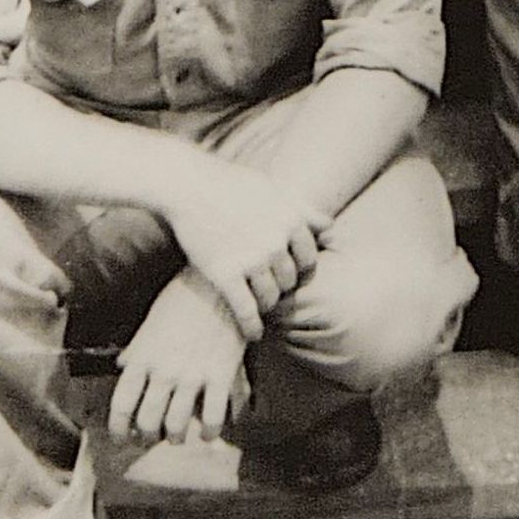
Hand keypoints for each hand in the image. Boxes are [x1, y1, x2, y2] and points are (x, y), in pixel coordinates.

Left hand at [110, 270, 251, 445]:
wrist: (220, 279)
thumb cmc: (184, 295)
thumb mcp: (153, 319)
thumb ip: (138, 347)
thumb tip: (122, 365)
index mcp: (143, 356)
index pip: (122, 404)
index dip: (119, 429)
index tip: (122, 438)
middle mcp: (164, 370)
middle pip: (147, 422)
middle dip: (147, 437)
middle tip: (152, 436)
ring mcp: (192, 374)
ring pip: (177, 427)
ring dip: (176, 437)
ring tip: (179, 435)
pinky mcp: (220, 374)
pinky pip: (212, 418)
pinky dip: (208, 431)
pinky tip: (207, 430)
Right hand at [163, 153, 329, 341]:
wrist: (189, 186)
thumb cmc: (232, 185)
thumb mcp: (273, 190)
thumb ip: (303, 210)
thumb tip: (330, 227)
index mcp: (290, 219)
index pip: (309, 259)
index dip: (300, 269)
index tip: (289, 274)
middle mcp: (275, 241)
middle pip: (290, 280)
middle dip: (281, 285)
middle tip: (269, 287)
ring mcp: (251, 259)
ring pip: (271, 298)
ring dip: (266, 305)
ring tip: (259, 305)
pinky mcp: (225, 274)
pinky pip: (247, 311)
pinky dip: (252, 327)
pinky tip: (254, 334)